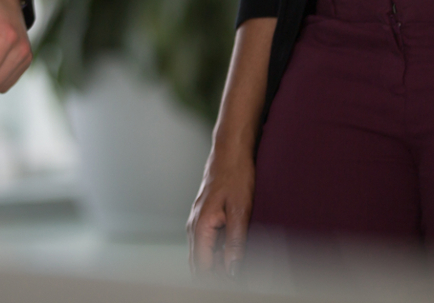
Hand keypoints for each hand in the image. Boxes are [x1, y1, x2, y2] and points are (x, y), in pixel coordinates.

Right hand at [187, 139, 253, 274]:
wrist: (230, 152)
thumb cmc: (235, 176)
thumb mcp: (240, 211)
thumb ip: (236, 242)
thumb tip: (233, 270)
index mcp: (200, 227)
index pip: (202, 267)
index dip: (218, 280)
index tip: (235, 282)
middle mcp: (193, 227)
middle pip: (198, 265)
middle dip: (216, 276)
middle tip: (237, 277)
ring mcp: (196, 222)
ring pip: (202, 255)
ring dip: (217, 265)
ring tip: (238, 267)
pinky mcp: (203, 219)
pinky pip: (206, 245)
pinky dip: (217, 254)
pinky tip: (233, 252)